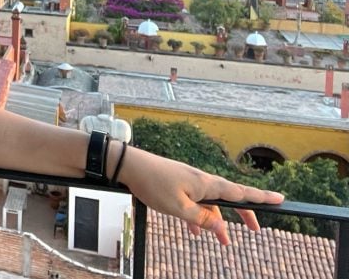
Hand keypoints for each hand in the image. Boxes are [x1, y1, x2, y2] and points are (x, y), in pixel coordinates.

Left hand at [119, 146, 283, 244]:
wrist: (129, 166)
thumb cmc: (153, 184)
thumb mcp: (179, 209)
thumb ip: (202, 220)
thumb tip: (222, 228)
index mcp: (206, 184)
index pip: (240, 192)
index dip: (261, 197)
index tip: (281, 199)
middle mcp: (202, 180)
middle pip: (229, 198)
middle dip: (243, 214)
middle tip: (256, 229)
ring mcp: (190, 181)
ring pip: (210, 203)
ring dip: (217, 222)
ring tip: (223, 243)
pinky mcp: (178, 183)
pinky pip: (195, 202)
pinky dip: (198, 216)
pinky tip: (193, 232)